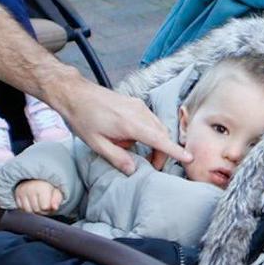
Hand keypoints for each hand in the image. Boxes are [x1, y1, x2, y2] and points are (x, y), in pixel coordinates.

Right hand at [13, 179, 64, 214]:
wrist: (35, 178)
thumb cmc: (47, 187)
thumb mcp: (56, 191)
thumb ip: (57, 200)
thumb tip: (55, 207)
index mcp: (42, 187)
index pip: (44, 207)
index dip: (48, 208)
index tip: (49, 203)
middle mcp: (30, 189)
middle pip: (36, 210)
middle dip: (41, 210)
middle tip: (43, 204)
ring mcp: (22, 192)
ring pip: (28, 211)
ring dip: (33, 210)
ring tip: (37, 204)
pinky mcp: (16, 195)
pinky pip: (21, 209)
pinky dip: (26, 208)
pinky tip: (31, 203)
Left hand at [47, 66, 187, 174]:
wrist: (75, 93)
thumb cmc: (83, 118)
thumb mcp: (96, 144)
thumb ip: (117, 158)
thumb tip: (133, 170)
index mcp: (130, 124)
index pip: (159, 139)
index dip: (175, 150)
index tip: (188, 157)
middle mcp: (139, 112)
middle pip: (162, 134)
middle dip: (161, 152)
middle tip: (150, 167)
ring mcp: (138, 106)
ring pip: (157, 127)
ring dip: (155, 142)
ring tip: (138, 154)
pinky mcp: (135, 103)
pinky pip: (149, 120)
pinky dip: (148, 132)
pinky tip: (130, 139)